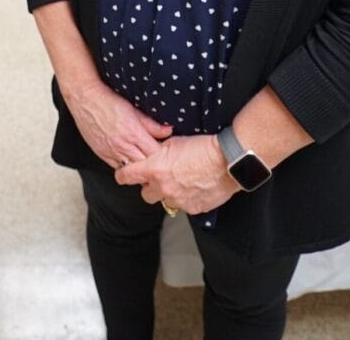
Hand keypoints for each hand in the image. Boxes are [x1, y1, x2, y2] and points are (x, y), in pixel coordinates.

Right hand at [62, 80, 171, 168]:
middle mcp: (123, 146)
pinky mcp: (102, 155)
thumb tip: (168, 131)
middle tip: (159, 162)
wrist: (85, 100)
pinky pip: (117, 169)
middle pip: (145, 166)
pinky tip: (130, 162)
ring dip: (139, 169)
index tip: (167, 153)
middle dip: (153, 165)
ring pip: (131, 171)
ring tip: (145, 164)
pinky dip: (126, 167)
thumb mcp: (134, 110)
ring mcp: (111, 152)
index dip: (163, 156)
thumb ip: (152, 124)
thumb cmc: (109, 101)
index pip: (155, 154)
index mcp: (134, 134)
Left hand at [116, 134, 237, 215]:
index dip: (123, 175)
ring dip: (169, 193)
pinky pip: (183, 206)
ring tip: (182, 181)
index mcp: (154, 170)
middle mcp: (163, 188)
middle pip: (145, 195)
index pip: (127, 176)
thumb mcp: (174, 142)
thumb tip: (153, 154)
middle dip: (150, 187)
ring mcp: (177, 200)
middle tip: (160, 179)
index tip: (123, 175)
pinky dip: (186, 198)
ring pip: (165, 201)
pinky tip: (195, 187)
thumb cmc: (203, 148)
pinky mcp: (192, 208)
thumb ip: (159, 152)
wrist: (227, 161)